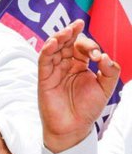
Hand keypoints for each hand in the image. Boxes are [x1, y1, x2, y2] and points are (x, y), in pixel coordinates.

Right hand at [38, 20, 119, 152]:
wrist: (73, 127)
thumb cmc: (87, 109)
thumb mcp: (105, 88)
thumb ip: (110, 71)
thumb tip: (104, 56)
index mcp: (80, 66)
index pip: (82, 48)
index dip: (89, 46)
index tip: (97, 56)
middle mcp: (66, 65)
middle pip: (66, 43)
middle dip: (72, 33)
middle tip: (78, 26)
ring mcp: (54, 70)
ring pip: (53, 48)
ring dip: (59, 37)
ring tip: (67, 31)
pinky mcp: (44, 77)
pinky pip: (44, 60)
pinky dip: (47, 50)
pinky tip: (53, 42)